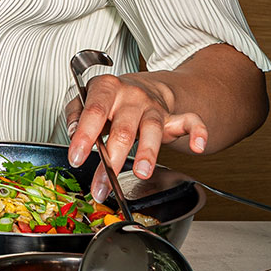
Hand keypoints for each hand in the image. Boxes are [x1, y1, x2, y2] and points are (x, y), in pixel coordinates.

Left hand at [66, 73, 206, 201]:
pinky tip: (197, 147)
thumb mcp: (84, 99)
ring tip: (141, 173)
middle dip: (113, 160)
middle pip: (123, 129)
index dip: (84, 136)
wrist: (141, 87)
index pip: (94, 112)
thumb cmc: (108, 99)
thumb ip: (75, 113)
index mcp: (106, 89)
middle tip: (103, 184)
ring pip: (152, 129)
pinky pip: (190, 121)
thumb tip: (72, 133)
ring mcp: (153, 107)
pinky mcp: (172, 117)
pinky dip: (197, 132)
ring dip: (147, 154)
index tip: (76, 159)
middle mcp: (131, 96)